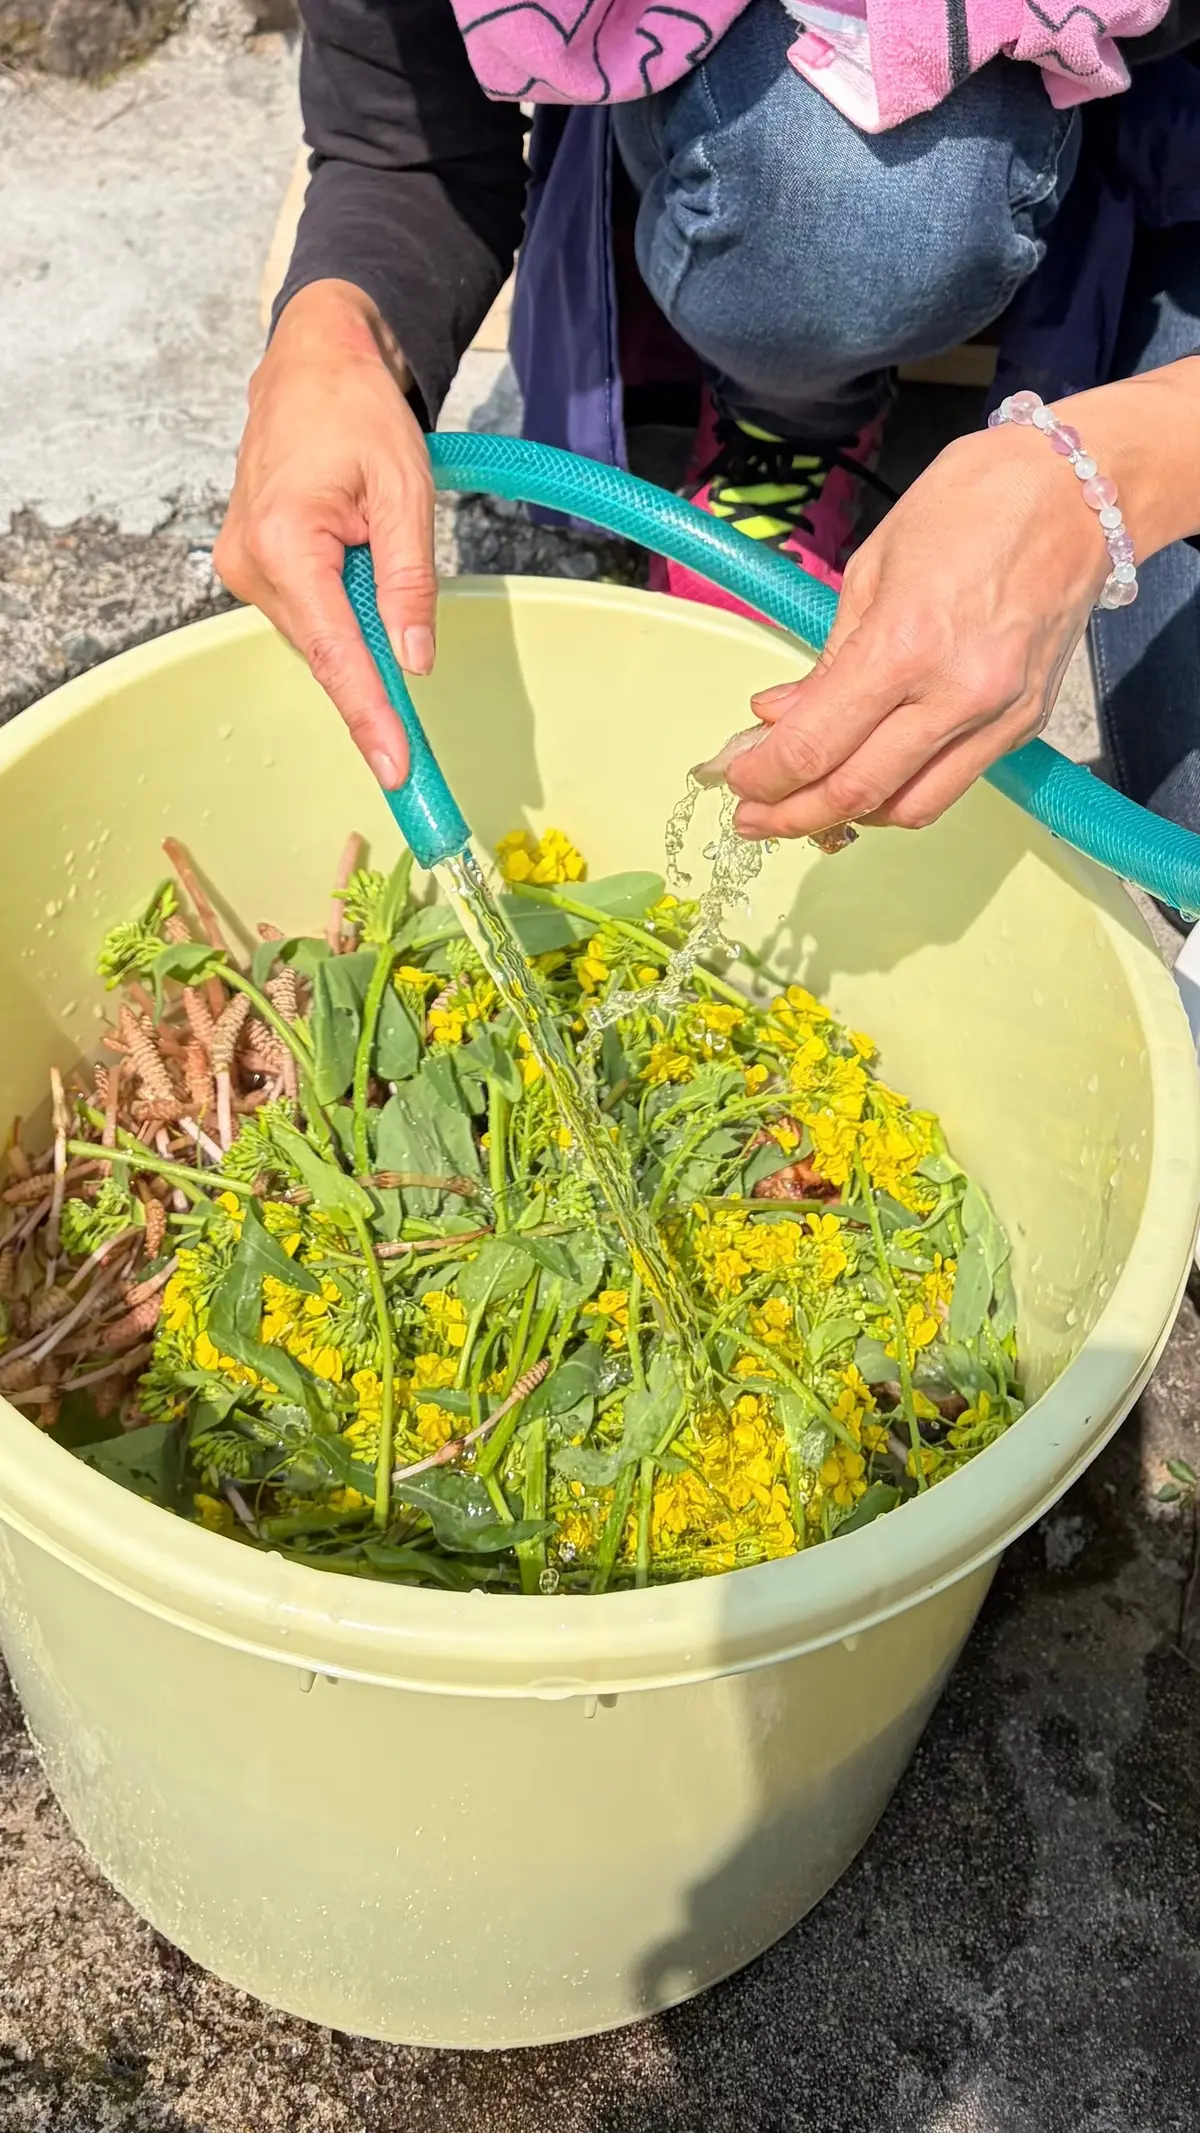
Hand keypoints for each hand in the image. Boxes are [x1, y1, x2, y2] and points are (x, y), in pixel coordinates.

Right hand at [214, 279, 436, 788]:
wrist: (312, 367)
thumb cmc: (358, 415)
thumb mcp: (405, 492)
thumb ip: (409, 580)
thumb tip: (414, 658)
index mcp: (283, 540)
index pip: (334, 652)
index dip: (369, 716)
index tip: (395, 769)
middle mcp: (250, 562)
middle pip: (326, 650)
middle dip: (372, 668)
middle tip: (408, 685)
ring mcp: (243, 567)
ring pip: (318, 635)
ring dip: (358, 621)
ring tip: (373, 544)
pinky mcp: (252, 567)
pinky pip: (308, 614)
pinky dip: (341, 608)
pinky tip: (354, 558)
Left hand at [724, 424, 1109, 837]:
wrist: (1077, 493)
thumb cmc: (968, 506)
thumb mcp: (872, 570)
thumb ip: (827, 660)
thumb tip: (778, 718)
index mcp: (904, 645)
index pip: (815, 746)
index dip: (763, 777)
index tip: (734, 781)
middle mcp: (954, 695)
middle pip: (855, 792)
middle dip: (791, 815)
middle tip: (753, 816)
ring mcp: (997, 717)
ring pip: (908, 808)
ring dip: (847, 818)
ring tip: (807, 805)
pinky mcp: (1024, 725)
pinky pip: (951, 785)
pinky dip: (901, 794)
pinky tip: (869, 778)